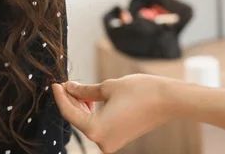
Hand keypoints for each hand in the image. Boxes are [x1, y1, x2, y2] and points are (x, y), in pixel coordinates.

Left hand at [52, 75, 175, 152]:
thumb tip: (69, 88)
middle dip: (70, 101)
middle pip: (77, 119)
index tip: (55, 83)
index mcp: (96, 130)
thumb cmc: (140, 91)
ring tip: (78, 88)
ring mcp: (111, 142)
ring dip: (81, 106)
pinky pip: (98, 125)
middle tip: (66, 83)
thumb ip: (84, 91)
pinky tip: (89, 98)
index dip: (60, 97)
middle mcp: (102, 142)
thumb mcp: (107, 87)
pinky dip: (92, 112)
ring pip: (87, 122)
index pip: (69, 112)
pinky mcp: (119, 138)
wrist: (169, 100)